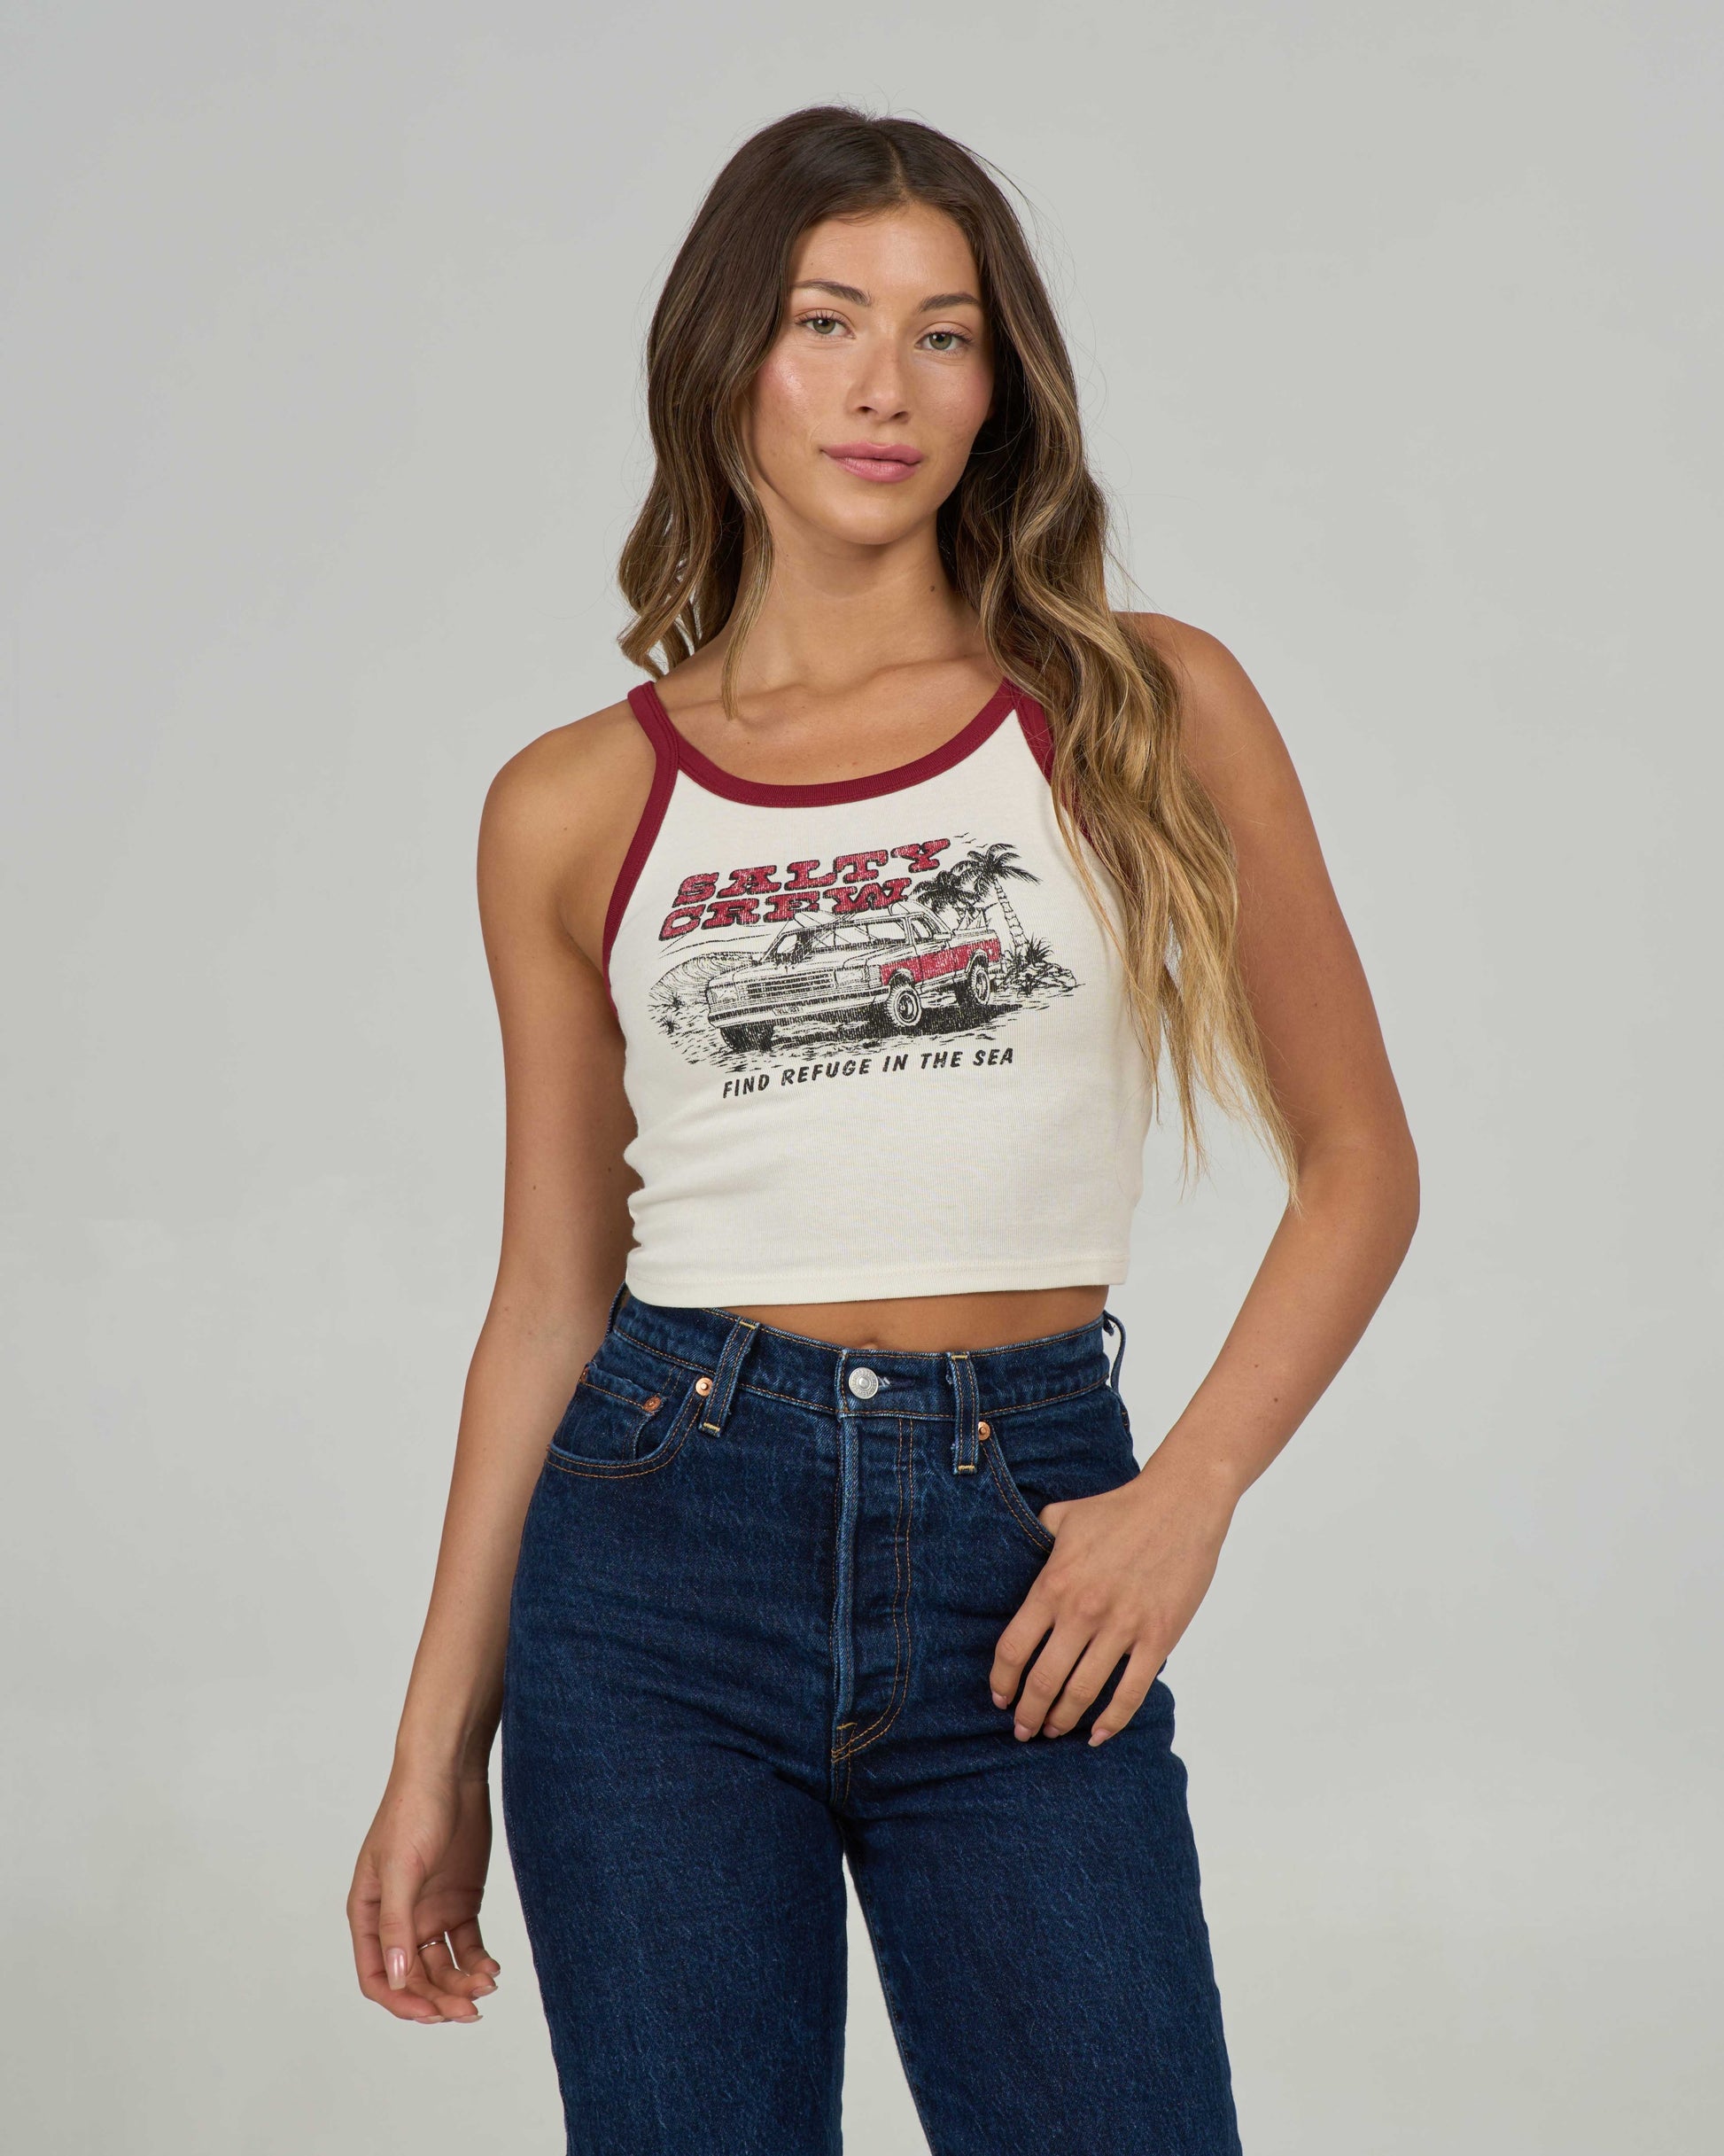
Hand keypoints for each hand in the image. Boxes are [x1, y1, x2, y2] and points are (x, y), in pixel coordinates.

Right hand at [348, 1765, 500, 2023]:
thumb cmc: (413, 1810)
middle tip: (470, 2011)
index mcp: (370, 1914)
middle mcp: (398, 1920)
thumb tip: (396, 1977)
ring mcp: (429, 1913)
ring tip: (487, 1985)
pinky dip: (478, 1962)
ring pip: (442, 1967)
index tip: (431, 2013)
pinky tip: (493, 1968)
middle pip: (414, 1978)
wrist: (451, 1771)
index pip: (377, 1976)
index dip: (401, 2000)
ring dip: (461, 1984)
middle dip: (439, 1998)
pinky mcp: (460, 1903)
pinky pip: (466, 1946)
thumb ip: (398, 1923)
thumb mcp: (401, 1868)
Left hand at [989, 1445, 1236, 1745]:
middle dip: (1028, 1714)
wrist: (1180, 1504)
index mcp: (1053, 1585)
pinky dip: (1111, 1722)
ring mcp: (1122, 1627)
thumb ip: (1035, 1538)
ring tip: (1053, 1732)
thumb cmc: (1119, 1508)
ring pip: (1082, 1693)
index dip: (1002, 1682)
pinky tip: (1097, 1735)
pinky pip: (1130, 1693)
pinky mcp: (1157, 1638)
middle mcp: (1082, 1611)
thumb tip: (1015, 1552)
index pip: (1013, 1649)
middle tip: (1022, 1729)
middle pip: (1043, 1681)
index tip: (999, 1698)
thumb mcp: (1063, 1516)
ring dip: (1062, 1721)